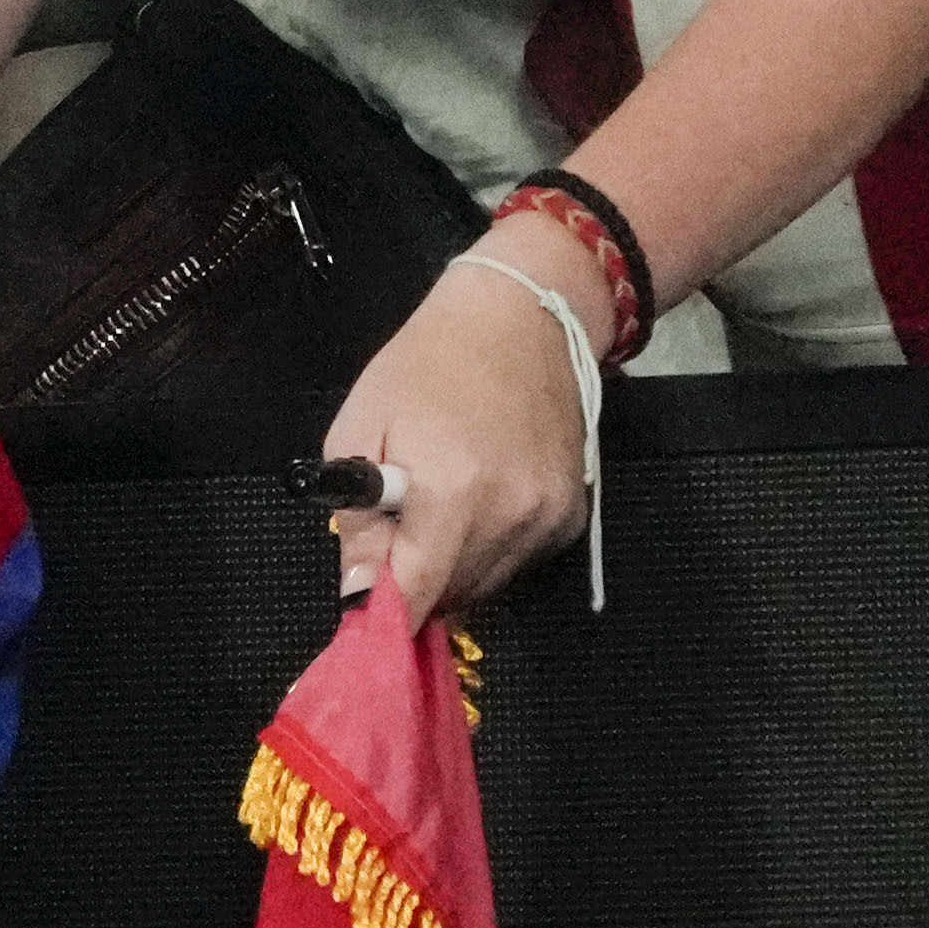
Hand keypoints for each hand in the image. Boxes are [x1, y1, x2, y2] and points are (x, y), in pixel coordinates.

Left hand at [311, 233, 599, 617]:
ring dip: (451, 567)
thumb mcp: (361, 427)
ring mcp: (547, 520)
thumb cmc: (428, 362)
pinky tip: (480, 499)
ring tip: (439, 506)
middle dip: (414, 580)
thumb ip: (356, 520)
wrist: (525, 316)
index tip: (363, 605)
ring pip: (484, 587)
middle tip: (395, 530)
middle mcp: (509, 516)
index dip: (383, 611)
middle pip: (450, 598)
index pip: (416, 596)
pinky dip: (490, 549)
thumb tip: (358, 593)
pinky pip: (517, 563)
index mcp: (451, 492)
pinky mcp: (571, 517)